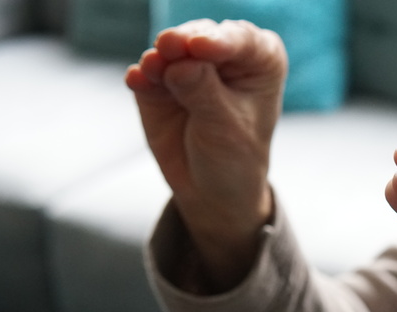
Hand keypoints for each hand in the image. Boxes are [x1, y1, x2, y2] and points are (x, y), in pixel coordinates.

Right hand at [125, 19, 286, 289]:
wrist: (211, 190)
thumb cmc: (235, 157)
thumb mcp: (227, 129)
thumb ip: (204, 94)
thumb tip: (180, 65)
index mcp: (259, 60)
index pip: (242, 40)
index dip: (221, 40)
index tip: (201, 48)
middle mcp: (224, 54)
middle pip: (201, 35)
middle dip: (184, 41)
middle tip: (170, 47)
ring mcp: (188, 64)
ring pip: (170, 49)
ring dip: (158, 57)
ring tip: (151, 68)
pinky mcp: (158, 81)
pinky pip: (146, 74)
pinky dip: (141, 76)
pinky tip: (137, 81)